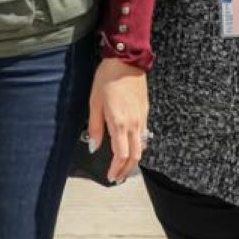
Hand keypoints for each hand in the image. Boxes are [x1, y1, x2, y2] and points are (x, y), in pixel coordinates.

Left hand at [88, 58, 148, 182]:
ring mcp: (141, 118)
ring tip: (124, 168)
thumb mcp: (94, 102)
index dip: (116, 169)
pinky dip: (138, 147)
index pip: (121, 155)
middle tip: (117, 178)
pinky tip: (132, 147)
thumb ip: (95, 127)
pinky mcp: (145, 111)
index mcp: (119, 124)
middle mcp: (133, 124)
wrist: (127, 60)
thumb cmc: (107, 79)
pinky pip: (144, 135)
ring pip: (141, 147)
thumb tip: (93, 146)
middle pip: (134, 156)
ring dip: (133, 161)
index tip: (110, 176)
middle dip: (126, 170)